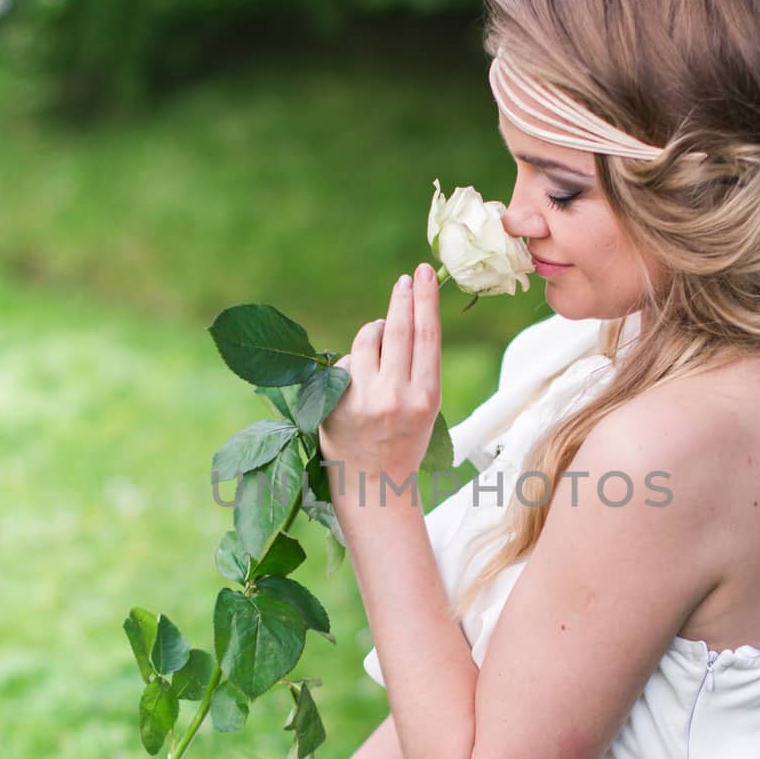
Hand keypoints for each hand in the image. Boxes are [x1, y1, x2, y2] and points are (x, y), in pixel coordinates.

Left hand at [318, 263, 440, 491]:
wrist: (373, 485)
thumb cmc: (404, 441)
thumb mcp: (425, 408)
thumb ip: (415, 367)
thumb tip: (395, 319)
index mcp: (425, 398)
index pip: (426, 335)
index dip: (425, 299)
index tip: (424, 273)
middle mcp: (394, 396)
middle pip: (397, 328)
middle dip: (402, 298)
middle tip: (405, 279)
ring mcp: (360, 399)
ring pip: (367, 338)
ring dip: (374, 330)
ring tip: (380, 339)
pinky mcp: (333, 402)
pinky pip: (344, 362)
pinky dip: (353, 364)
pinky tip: (357, 387)